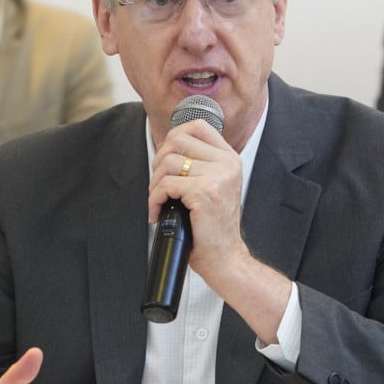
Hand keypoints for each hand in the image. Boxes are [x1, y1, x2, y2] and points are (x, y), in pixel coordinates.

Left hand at [148, 120, 290, 342]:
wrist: (225, 257)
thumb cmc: (213, 226)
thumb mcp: (213, 186)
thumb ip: (199, 164)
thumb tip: (166, 146)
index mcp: (229, 158)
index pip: (197, 126)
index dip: (174, 137)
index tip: (165, 159)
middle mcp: (227, 163)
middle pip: (177, 140)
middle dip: (158, 161)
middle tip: (158, 184)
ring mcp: (217, 177)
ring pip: (167, 163)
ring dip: (154, 184)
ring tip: (158, 201)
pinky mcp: (204, 193)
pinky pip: (165, 185)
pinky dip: (154, 199)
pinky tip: (157, 212)